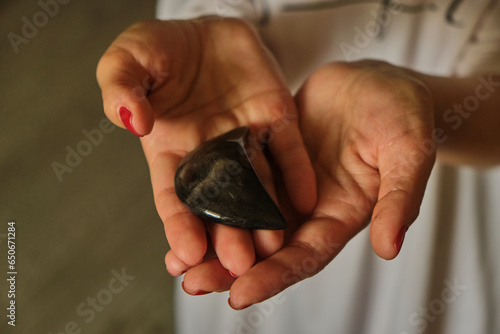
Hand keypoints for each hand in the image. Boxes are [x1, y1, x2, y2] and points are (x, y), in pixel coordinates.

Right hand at [96, 18, 315, 276]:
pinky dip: (297, 175)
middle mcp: (211, 156)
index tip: (186, 254)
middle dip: (228, 235)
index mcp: (171, 151)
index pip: (174, 196)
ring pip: (258, 186)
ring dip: (265, 218)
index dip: (178, 225)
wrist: (205, 31)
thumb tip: (133, 121)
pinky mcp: (276, 121)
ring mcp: (246, 141)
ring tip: (274, 249)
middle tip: (238, 265)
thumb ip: (122, 90)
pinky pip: (289, 152)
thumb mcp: (128, 61)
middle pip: (220, 204)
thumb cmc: (160, 49)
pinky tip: (304, 202)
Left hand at [181, 61, 435, 308]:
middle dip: (229, 269)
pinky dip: (212, 198)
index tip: (240, 295)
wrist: (377, 84)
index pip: (305, 256)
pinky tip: (183, 208)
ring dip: (211, 240)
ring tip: (174, 260)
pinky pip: (237, 183)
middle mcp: (307, 209)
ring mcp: (284, 185)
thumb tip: (389, 249)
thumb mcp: (409, 154)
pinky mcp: (267, 159)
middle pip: (266, 250)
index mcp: (340, 216)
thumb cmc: (402, 117)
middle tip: (191, 282)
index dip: (274, 276)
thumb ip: (399, 199)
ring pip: (244, 221)